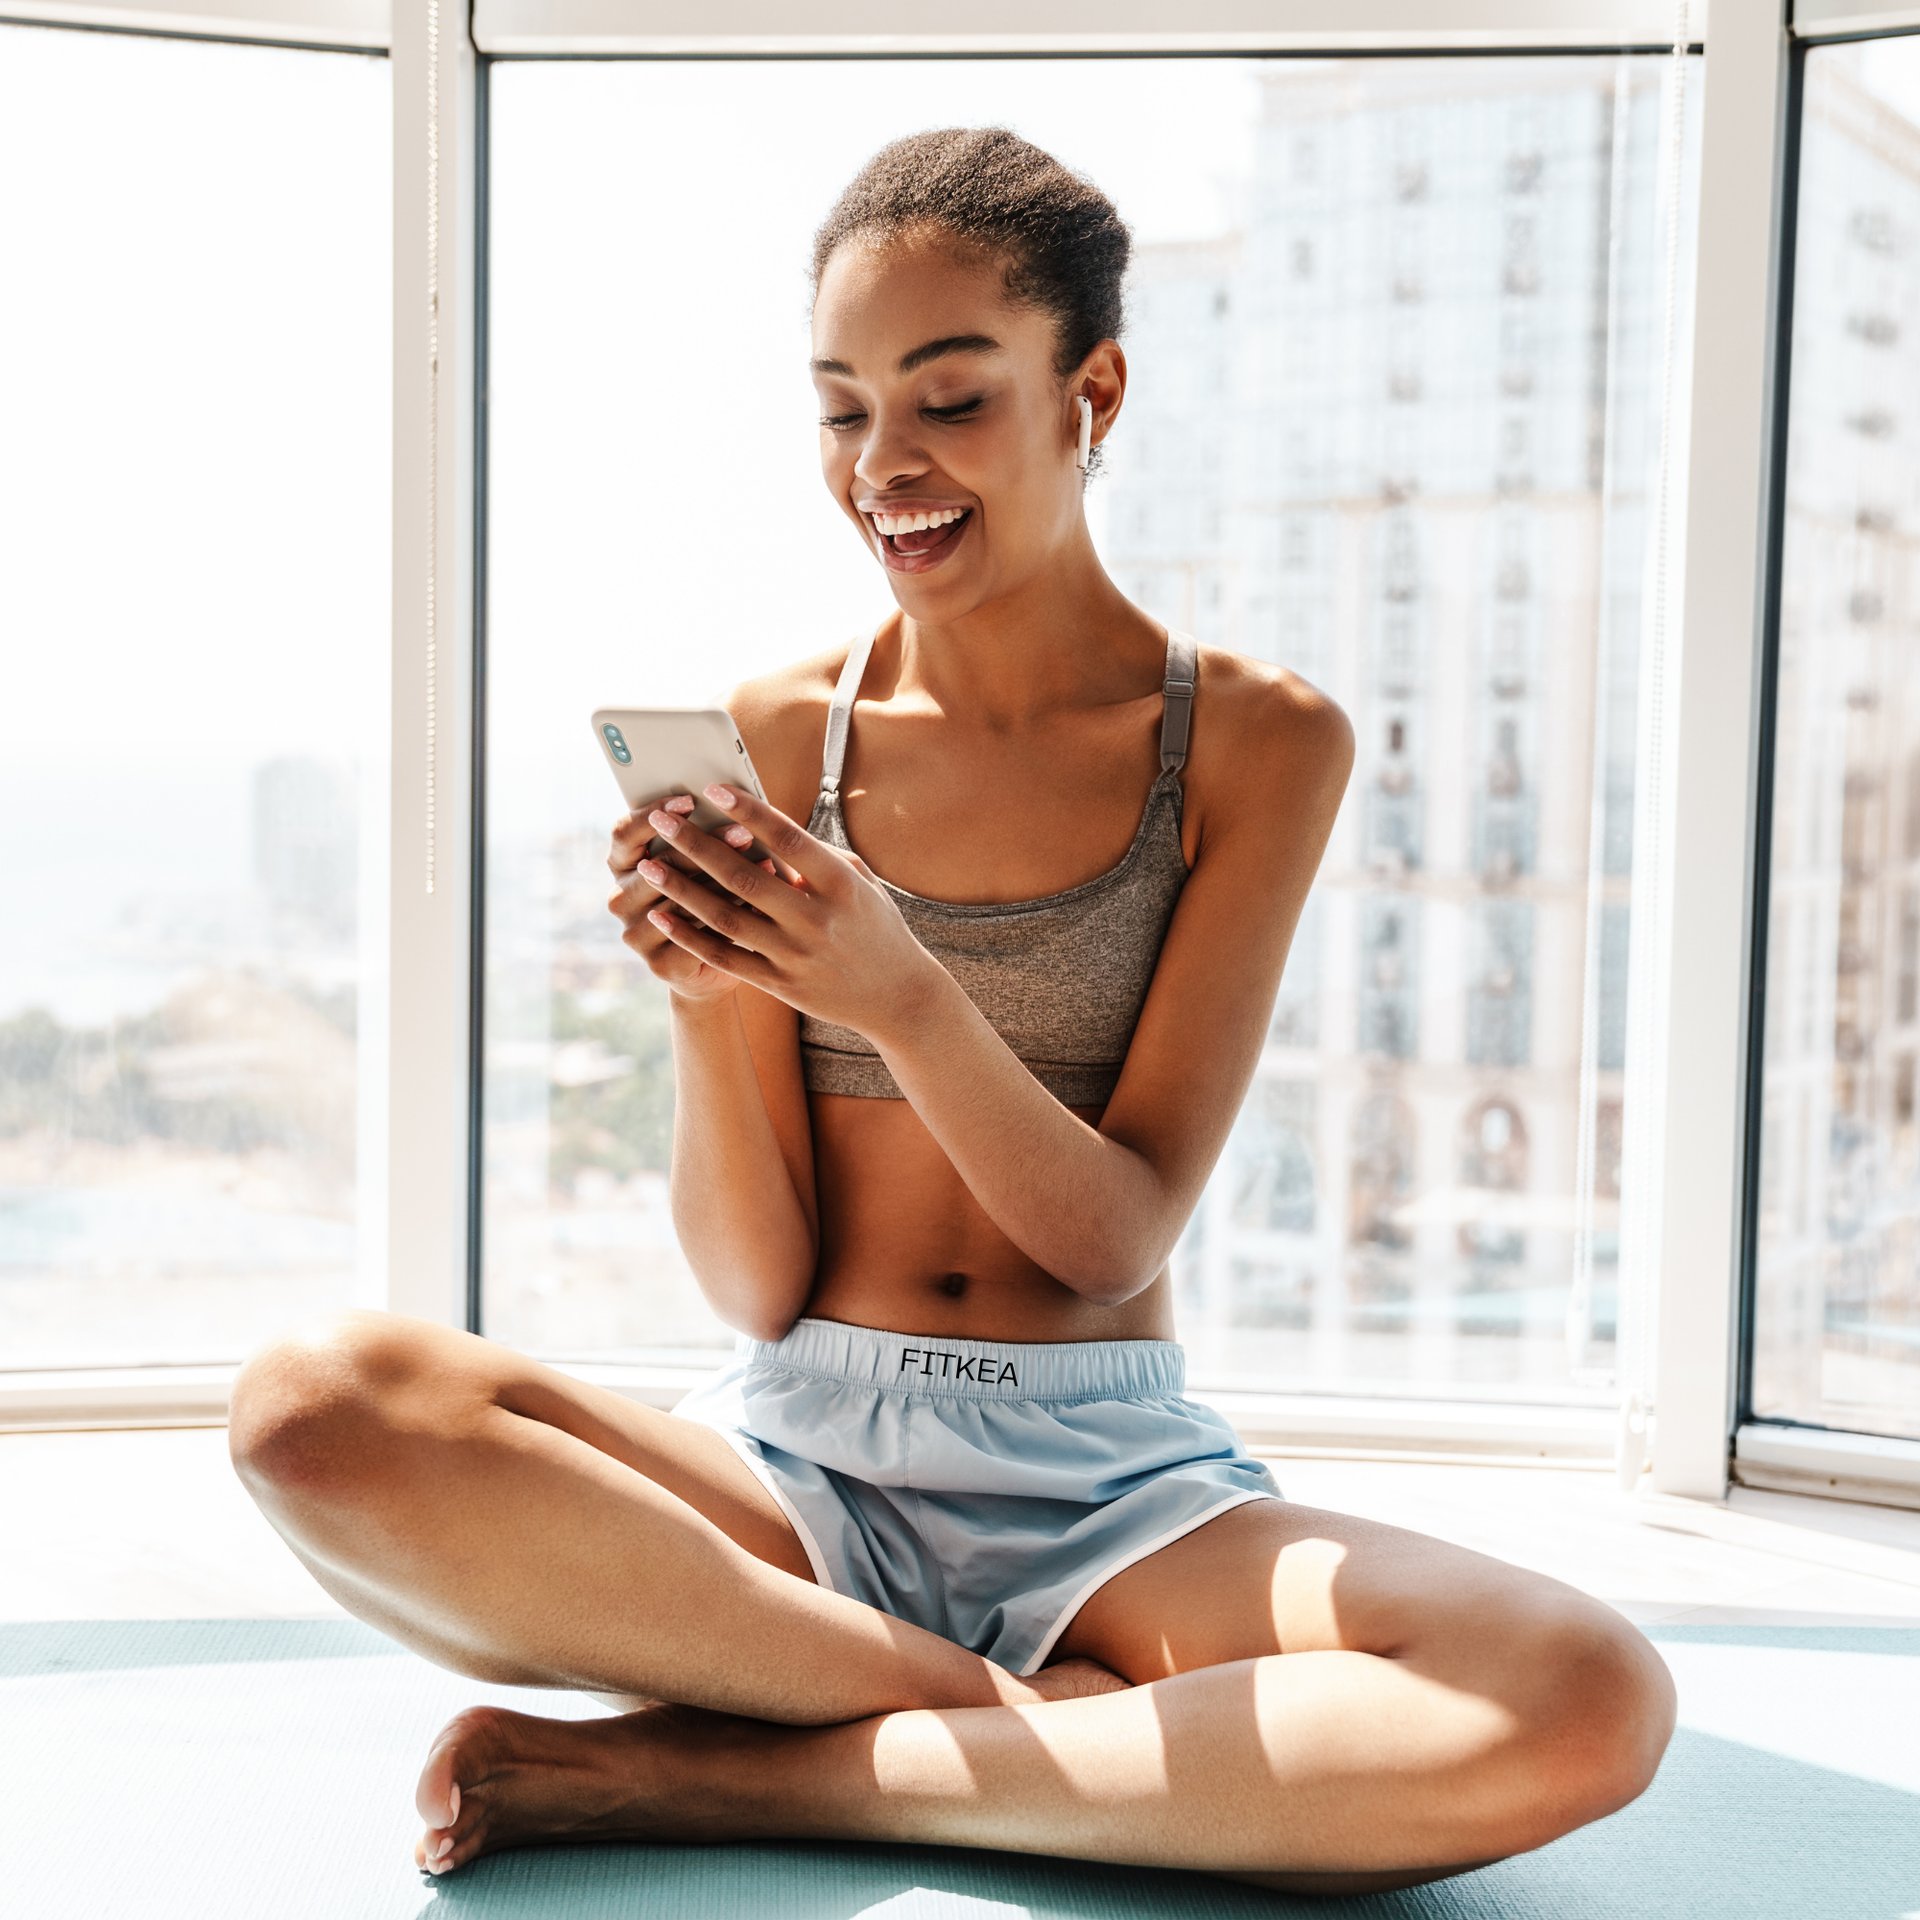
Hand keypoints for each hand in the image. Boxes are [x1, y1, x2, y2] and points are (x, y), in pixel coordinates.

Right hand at [606, 793, 776, 1004]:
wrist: (714, 965)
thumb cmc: (713, 898)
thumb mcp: (704, 863)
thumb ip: (706, 837)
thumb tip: (733, 800)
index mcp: (622, 866)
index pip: (624, 834)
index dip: (653, 814)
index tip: (690, 800)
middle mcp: (620, 899)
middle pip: (656, 865)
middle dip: (703, 846)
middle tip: (743, 832)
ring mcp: (635, 934)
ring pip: (680, 901)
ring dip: (724, 881)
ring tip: (764, 864)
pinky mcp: (658, 963)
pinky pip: (696, 935)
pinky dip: (731, 915)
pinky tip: (760, 903)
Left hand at [630, 781, 939, 1040]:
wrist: (897, 996)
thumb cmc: (874, 925)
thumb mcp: (859, 881)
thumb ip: (814, 855)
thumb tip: (761, 822)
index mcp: (840, 884)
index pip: (786, 839)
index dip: (747, 811)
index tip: (712, 790)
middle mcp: (817, 919)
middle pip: (744, 875)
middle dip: (697, 844)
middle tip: (662, 820)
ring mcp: (796, 955)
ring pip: (726, 917)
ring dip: (682, 888)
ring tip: (648, 864)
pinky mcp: (780, 984)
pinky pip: (725, 957)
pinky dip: (689, 935)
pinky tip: (661, 915)